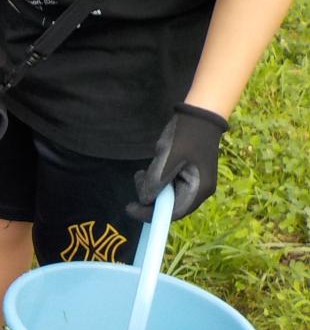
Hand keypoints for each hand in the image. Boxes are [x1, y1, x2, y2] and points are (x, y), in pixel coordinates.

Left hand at [126, 103, 228, 221]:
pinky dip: (155, 180)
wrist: (198, 115)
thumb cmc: (186, 135)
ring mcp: (191, 183)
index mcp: (199, 189)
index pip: (174, 213)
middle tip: (138, 178)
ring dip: (150, 187)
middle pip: (169, 206)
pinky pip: (166, 186)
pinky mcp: (184, 176)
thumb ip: (157, 180)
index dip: (151, 214)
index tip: (130, 208)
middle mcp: (197, 190)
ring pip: (165, 196)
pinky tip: (150, 168)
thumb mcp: (169, 157)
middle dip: (149, 197)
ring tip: (143, 171)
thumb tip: (146, 200)